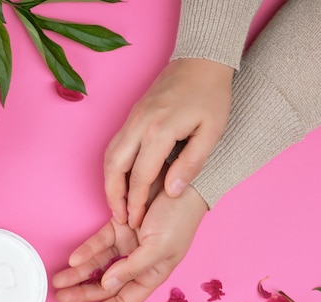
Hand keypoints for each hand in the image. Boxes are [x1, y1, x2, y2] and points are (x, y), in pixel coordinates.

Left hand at [52, 186, 207, 301]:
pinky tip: (73, 260)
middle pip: (106, 285)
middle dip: (83, 293)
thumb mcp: (159, 249)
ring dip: (78, 274)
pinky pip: (98, 243)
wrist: (182, 184)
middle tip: (60, 297)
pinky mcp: (118, 227)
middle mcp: (138, 263)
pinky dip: (86, 251)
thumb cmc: (179, 219)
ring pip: (98, 265)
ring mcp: (127, 245)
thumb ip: (132, 268)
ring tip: (58, 281)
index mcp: (152, 274)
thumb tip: (107, 285)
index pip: (125, 301)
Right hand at [104, 58, 232, 228]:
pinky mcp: (131, 117)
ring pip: (108, 157)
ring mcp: (131, 120)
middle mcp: (139, 126)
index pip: (140, 176)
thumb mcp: (211, 132)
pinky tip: (119, 181)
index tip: (137, 221)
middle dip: (114, 197)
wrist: (201, 61)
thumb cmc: (211, 96)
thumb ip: (191, 164)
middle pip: (114, 168)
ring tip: (116, 204)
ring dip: (108, 183)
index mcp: (159, 131)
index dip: (136, 203)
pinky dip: (111, 168)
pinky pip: (113, 147)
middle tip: (120, 218)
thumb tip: (171, 191)